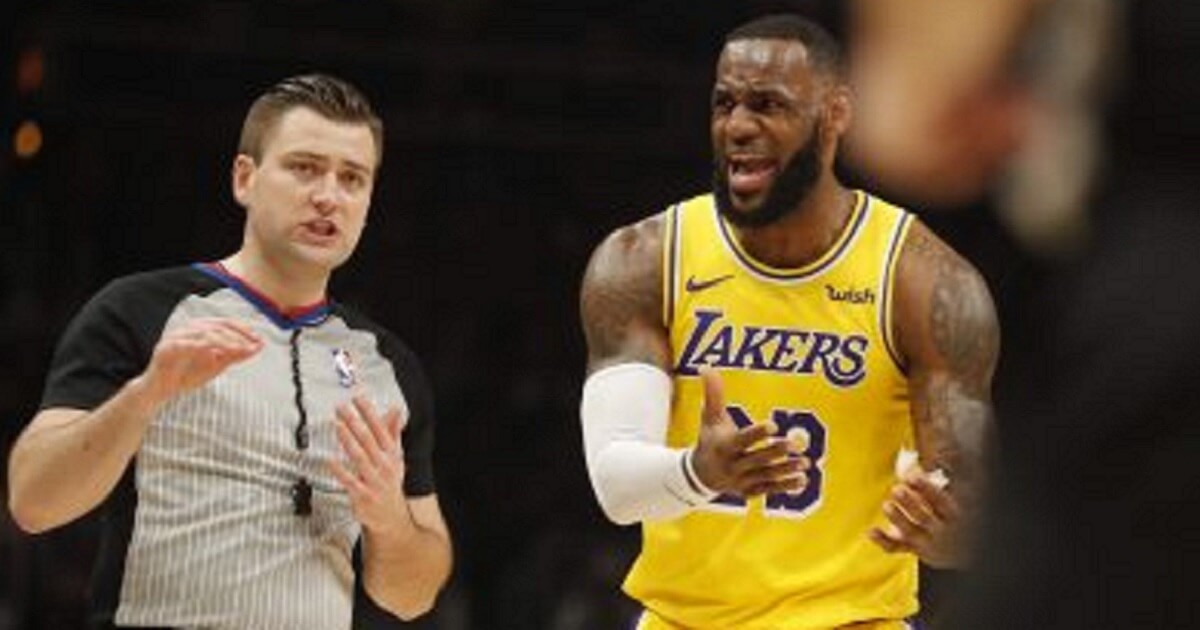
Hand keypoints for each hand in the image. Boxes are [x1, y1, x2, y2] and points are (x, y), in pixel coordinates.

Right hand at [139, 318, 262, 404]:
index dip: (243, 330)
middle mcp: (187, 329)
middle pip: (216, 325)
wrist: (160, 392)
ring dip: (224, 340)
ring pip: (202, 332)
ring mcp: (175, 337)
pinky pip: (185, 344)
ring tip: (239, 350)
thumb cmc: (186, 376)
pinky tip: (215, 353)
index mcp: (199, 329)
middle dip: (237, 335)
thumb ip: (234, 355)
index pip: (224, 323)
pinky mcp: (165, 349)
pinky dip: (202, 346)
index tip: (259, 340)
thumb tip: (258, 347)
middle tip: (252, 346)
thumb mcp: (216, 366)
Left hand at [329, 396, 410, 536]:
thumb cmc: (390, 482)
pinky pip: (350, 481)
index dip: (369, 413)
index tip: (358, 398)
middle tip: (341, 408)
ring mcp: (374, 480)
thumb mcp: (396, 456)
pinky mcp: (362, 495)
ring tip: (337, 425)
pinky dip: (340, 470)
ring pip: (360, 457)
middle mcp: (384, 465)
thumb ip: (393, 432)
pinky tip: (330, 459)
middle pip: (368, 440)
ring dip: (348, 441)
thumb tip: (396, 409)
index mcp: (392, 454)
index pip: (381, 429)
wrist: (392, 517)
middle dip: (355, 422)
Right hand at [690, 368, 808, 496]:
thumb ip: (713, 394)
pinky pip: (769, 489)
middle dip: (775, 452)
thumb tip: (706, 367)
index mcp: (724, 446)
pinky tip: (803, 479)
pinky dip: (785, 486)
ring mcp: (742, 480)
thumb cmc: (709, 439)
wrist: (700, 475)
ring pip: (766, 476)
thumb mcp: (710, 418)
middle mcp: (733, 465)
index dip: (756, 433)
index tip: (773, 425)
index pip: (742, 440)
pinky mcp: (750, 491)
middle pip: (756, 459)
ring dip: (785, 470)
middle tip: (795, 444)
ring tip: (805, 462)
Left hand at [869, 465, 963, 566]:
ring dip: (898, 519)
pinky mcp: (910, 548)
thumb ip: (932, 480)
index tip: (912, 477)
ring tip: (887, 505)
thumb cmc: (944, 513)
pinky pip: (896, 547)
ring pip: (911, 533)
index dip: (927, 489)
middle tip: (896, 489)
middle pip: (925, 518)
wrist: (955, 550)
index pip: (941, 501)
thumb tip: (917, 456)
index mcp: (950, 513)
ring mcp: (925, 542)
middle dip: (910, 503)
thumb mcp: (945, 498)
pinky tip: (871, 531)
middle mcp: (940, 529)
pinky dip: (883, 540)